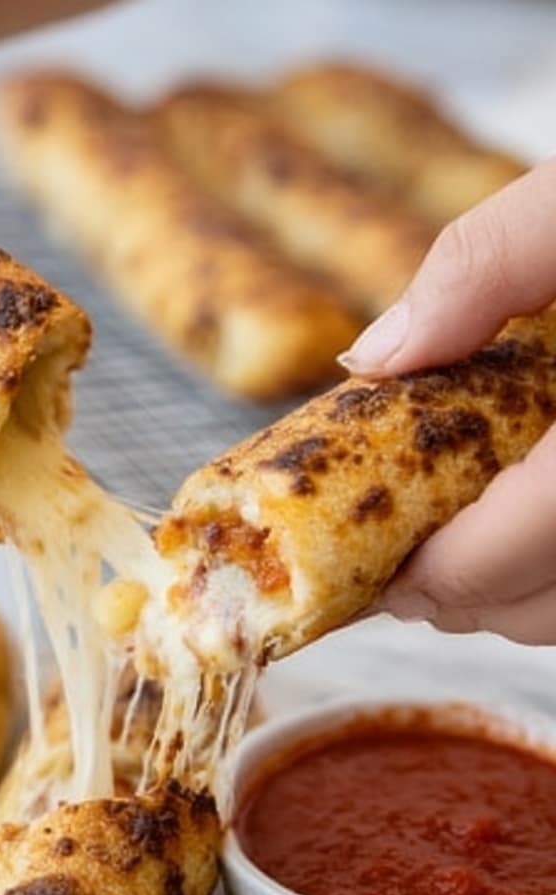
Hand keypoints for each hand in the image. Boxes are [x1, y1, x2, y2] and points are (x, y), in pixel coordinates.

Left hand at [340, 158, 555, 642]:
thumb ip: (485, 266)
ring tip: (467, 563)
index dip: (439, 578)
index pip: (518, 542)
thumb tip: (377, 357)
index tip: (384, 573)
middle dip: (469, 601)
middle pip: (551, 605)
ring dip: (523, 605)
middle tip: (408, 574)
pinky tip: (541, 539)